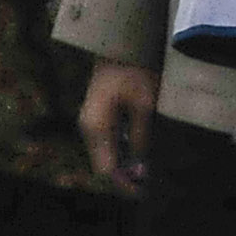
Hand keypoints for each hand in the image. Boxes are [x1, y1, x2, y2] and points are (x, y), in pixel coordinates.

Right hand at [80, 60, 158, 190]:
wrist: (119, 41)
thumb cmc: (133, 69)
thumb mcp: (143, 105)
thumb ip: (140, 137)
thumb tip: (141, 168)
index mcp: (96, 128)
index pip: (106, 169)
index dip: (124, 185)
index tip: (143, 193)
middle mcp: (88, 128)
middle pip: (102, 165)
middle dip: (123, 178)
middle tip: (147, 187)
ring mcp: (90, 121)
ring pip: (103, 155)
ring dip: (122, 166)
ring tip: (145, 174)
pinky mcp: (97, 115)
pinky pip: (106, 142)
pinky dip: (120, 152)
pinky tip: (137, 154)